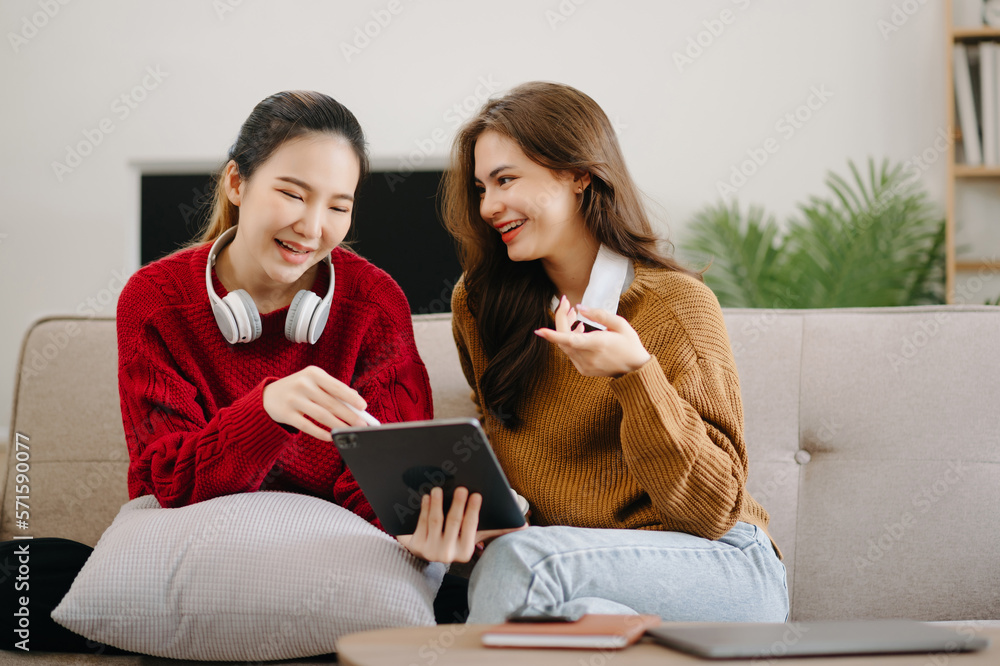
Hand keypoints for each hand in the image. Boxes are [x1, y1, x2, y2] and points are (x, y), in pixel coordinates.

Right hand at [262, 365, 368, 440]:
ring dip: (338, 425)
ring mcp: (294, 399)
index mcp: (313, 373)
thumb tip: (356, 400)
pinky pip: (308, 426)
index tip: (363, 407)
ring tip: (350, 430)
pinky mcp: (286, 414)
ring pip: (321, 415)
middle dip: (349, 415)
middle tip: (362, 424)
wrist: (268, 395)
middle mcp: (303, 384)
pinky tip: (331, 437)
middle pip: (331, 403)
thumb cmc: (299, 388)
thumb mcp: (314, 382)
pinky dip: (321, 433)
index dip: (351, 398)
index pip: (337, 386)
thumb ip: (333, 390)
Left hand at [396, 487, 525, 562]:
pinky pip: (421, 524)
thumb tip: (525, 527)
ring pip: (435, 522)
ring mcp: (430, 551)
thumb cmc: (456, 537)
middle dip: (458, 504)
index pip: (471, 527)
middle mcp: (448, 555)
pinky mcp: (415, 546)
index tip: (476, 494)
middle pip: (453, 523)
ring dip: (437, 504)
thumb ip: (498, 530)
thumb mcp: (476, 536)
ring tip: (439, 489)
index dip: (473, 510)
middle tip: (462, 488)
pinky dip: (424, 509)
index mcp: (465, 552)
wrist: (427, 549)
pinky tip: (427, 497)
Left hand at [534, 296, 651, 377]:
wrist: (635, 370)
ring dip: (565, 328)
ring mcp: (584, 365)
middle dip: (561, 318)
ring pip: (565, 345)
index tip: (539, 330)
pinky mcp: (583, 369)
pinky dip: (570, 340)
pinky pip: (570, 352)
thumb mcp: (620, 325)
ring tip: (575, 315)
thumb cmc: (629, 344)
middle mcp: (587, 357)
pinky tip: (580, 331)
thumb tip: (580, 307)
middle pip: (563, 338)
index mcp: (597, 344)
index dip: (553, 335)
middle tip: (566, 304)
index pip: (570, 340)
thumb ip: (599, 315)